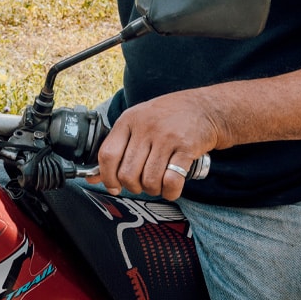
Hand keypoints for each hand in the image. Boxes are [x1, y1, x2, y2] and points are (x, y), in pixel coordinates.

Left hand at [87, 90, 220, 200]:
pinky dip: (170, 192)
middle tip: (141, 184)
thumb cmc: (170, 116)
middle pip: (127, 172)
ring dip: (153, 189)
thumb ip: (119, 145)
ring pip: (149, 179)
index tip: (114, 187)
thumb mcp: (140, 120)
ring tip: (158, 184)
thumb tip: (93, 178)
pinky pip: (171, 180)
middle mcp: (146, 127)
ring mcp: (166, 137)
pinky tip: (171, 188)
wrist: (207, 107)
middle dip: (133, 186)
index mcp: (130, 119)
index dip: (107, 177)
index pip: (107, 154)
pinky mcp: (186, 148)